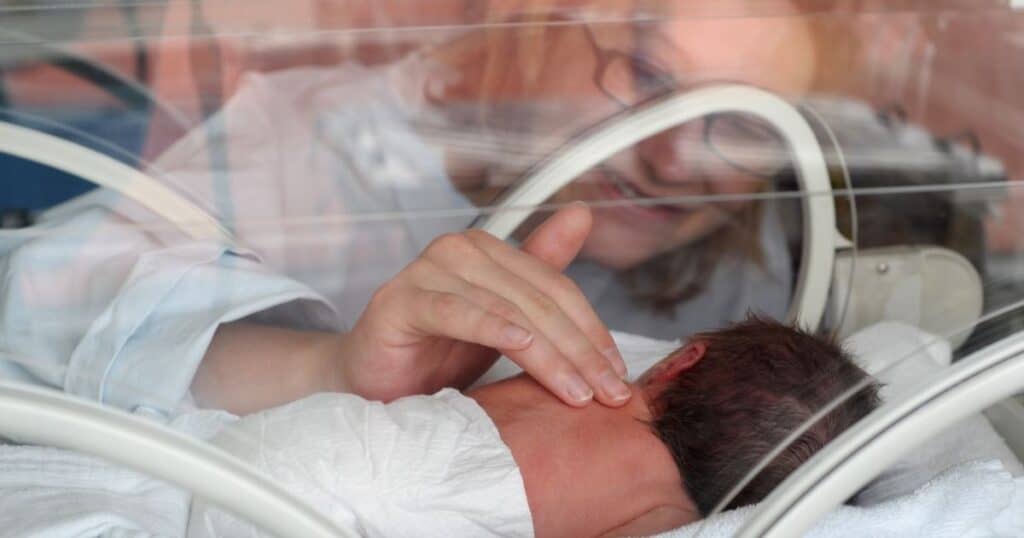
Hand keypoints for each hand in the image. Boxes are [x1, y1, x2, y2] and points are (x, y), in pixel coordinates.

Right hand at [336, 204, 629, 406]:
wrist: (372, 381)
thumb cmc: (438, 350)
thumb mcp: (504, 321)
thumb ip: (542, 273)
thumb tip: (583, 213)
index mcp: (487, 250)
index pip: (557, 289)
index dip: (593, 331)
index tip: (619, 375)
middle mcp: (459, 250)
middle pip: (538, 301)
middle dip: (580, 351)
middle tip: (610, 393)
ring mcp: (428, 271)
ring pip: (507, 310)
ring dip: (550, 354)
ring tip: (578, 392)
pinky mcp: (401, 301)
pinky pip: (457, 312)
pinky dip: (492, 328)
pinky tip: (522, 347)